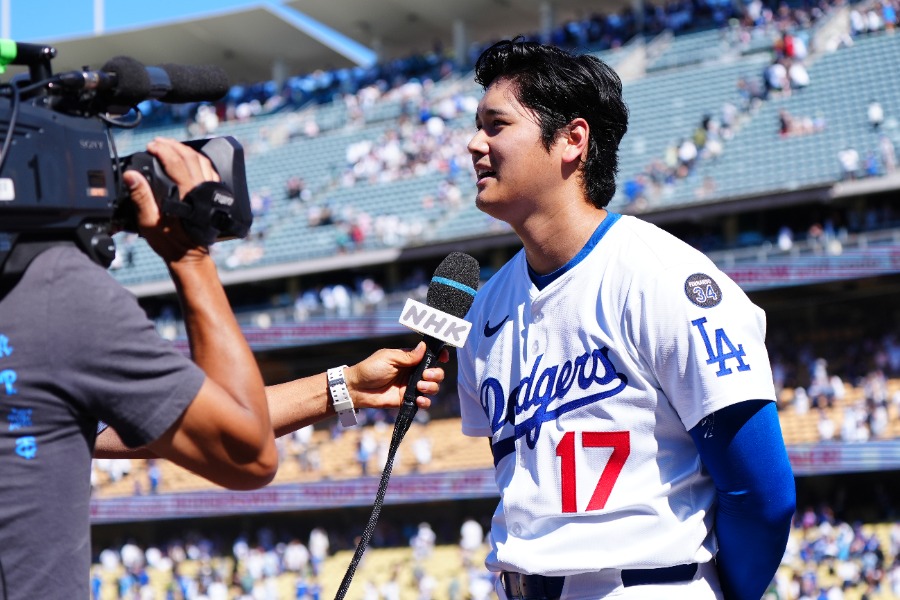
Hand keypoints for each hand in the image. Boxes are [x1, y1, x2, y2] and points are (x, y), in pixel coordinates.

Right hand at [122, 137, 219, 264]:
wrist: (190, 257)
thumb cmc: (170, 242)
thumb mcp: (149, 222)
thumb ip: (141, 197)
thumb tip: (131, 175)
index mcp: (187, 194)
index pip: (175, 162)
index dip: (162, 150)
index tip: (150, 146)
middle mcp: (202, 190)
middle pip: (190, 157)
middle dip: (173, 145)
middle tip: (158, 142)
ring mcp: (210, 192)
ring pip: (202, 162)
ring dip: (187, 150)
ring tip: (172, 146)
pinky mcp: (214, 197)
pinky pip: (210, 172)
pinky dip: (199, 161)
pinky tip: (190, 160)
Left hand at [344, 342, 448, 410]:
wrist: (357, 389)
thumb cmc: (370, 369)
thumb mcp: (389, 357)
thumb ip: (408, 355)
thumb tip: (424, 347)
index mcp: (409, 359)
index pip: (429, 356)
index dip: (439, 356)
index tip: (444, 357)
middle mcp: (412, 373)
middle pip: (435, 373)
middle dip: (436, 374)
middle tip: (425, 375)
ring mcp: (411, 387)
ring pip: (433, 387)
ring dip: (431, 387)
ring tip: (420, 387)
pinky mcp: (407, 400)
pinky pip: (423, 402)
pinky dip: (425, 402)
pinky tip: (419, 400)